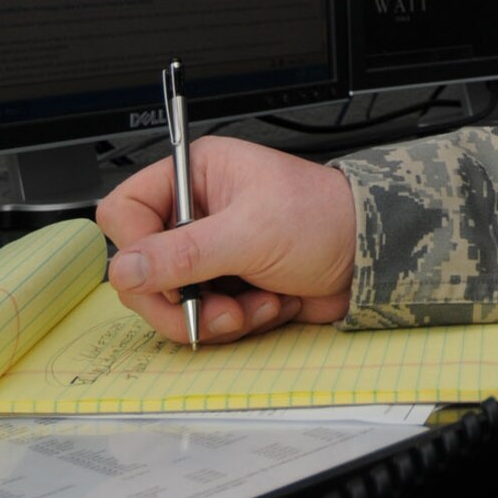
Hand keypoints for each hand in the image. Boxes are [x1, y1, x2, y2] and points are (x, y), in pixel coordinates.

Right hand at [96, 136, 356, 343]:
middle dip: (180, 299)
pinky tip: (270, 303)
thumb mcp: (250, 232)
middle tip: (216, 310)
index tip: (163, 274)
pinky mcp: (227, 286)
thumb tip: (126, 270)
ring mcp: (210, 253)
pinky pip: (203, 319)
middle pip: (143, 269)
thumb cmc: (324, 218)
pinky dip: (236, 322)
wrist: (370, 257)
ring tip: (255, 305)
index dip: (136, 247)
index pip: (126, 209)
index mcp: (196, 175)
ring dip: (214, 315)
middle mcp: (197, 212)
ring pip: (171, 302)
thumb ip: (184, 254)